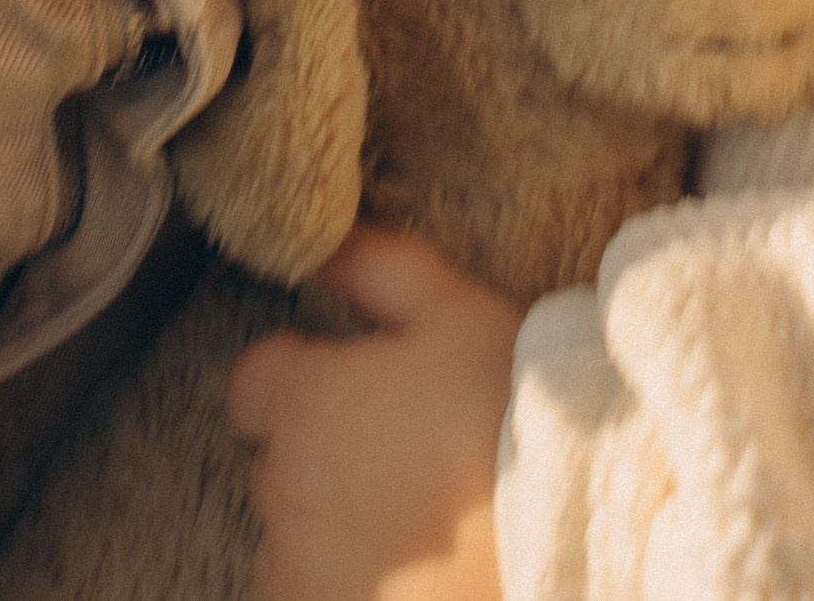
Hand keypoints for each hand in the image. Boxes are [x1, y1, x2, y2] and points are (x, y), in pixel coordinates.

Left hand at [229, 225, 519, 600]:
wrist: (560, 528)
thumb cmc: (511, 415)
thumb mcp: (453, 311)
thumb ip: (376, 269)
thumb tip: (323, 247)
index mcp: (307, 403)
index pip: (253, 384)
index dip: (298, 380)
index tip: (346, 390)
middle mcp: (285, 488)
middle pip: (275, 461)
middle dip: (320, 453)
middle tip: (400, 453)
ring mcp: (299, 568)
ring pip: (289, 537)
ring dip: (326, 526)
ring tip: (409, 518)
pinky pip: (306, 595)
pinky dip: (340, 583)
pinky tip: (407, 569)